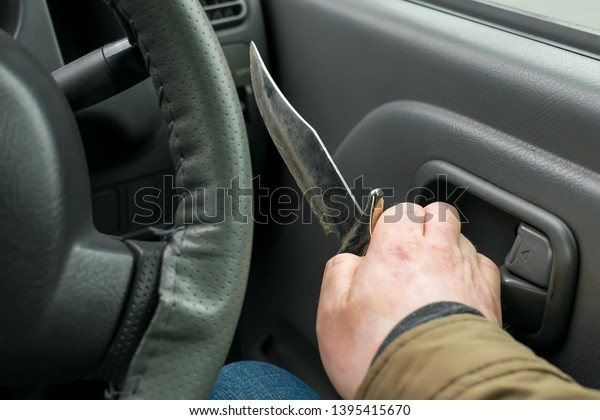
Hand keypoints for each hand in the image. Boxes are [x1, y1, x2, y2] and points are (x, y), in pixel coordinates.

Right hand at [316, 202, 500, 398]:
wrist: (435, 385)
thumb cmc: (384, 352)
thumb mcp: (332, 312)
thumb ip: (338, 272)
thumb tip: (348, 262)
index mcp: (397, 247)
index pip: (399, 209)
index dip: (387, 224)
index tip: (380, 242)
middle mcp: (437, 252)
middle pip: (437, 213)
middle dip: (423, 225)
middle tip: (407, 253)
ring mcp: (467, 272)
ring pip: (462, 237)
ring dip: (447, 248)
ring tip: (430, 277)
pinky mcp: (490, 296)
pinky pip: (483, 266)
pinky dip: (470, 272)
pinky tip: (455, 293)